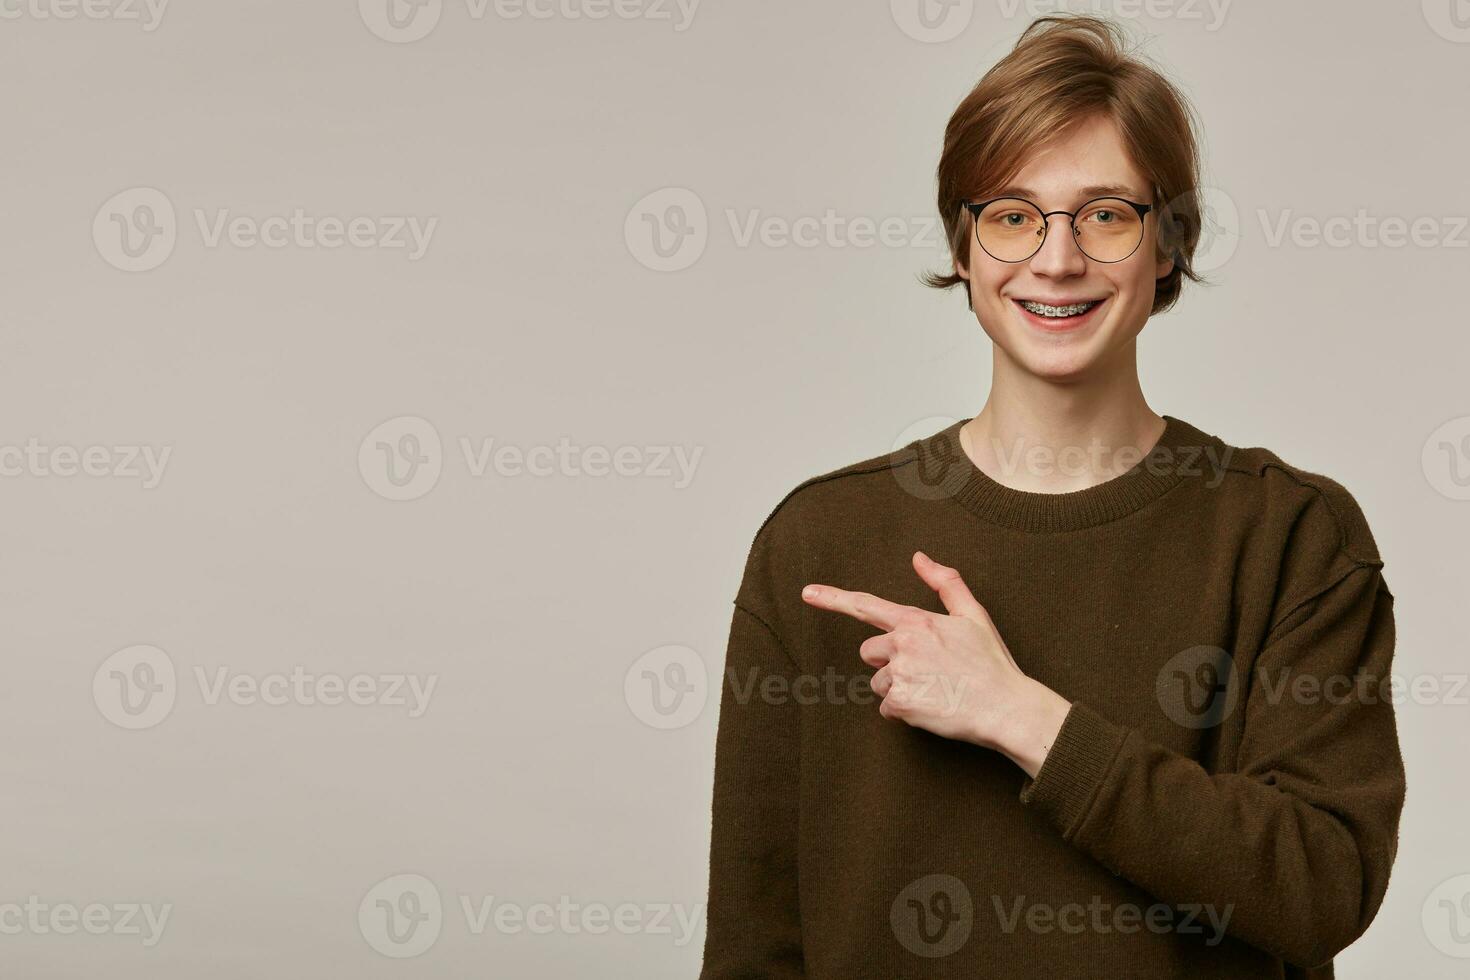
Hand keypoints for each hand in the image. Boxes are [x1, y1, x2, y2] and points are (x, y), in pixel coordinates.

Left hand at [801, 551, 1070, 772]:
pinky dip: (905, 711)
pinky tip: (932, 707)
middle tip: (928, 670)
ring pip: (879, 682)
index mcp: (916, 621)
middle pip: (871, 652)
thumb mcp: (974, 614)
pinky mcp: (900, 703)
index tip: (807, 593)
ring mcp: (899, 674)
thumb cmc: (991, 662)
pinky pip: (887, 708)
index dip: (833, 598)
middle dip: (890, 661)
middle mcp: (903, 645)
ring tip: (935, 690)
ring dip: (899, 688)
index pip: (867, 606)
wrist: (1006, 707)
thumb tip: (919, 557)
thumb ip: (945, 582)